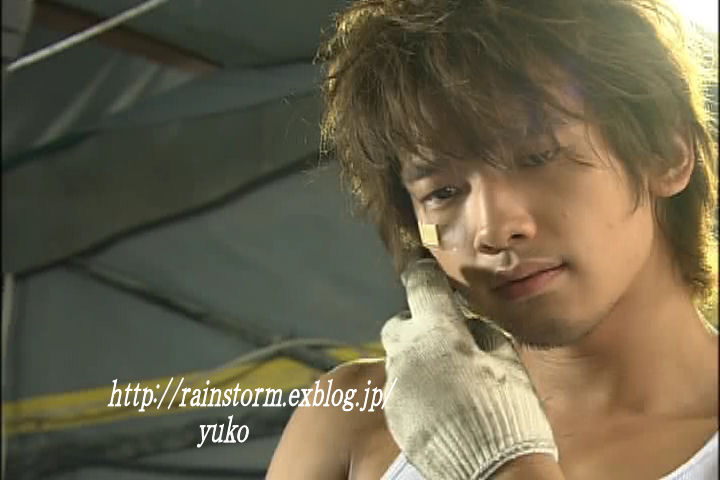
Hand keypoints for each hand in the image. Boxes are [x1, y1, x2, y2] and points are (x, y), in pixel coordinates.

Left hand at [381, 258, 557, 479]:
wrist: (495, 471)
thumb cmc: (509, 409)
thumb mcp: (505, 359)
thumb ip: (479, 331)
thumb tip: (465, 322)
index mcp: (437, 332)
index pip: (421, 286)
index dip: (424, 274)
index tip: (423, 269)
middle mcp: (407, 354)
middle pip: (399, 324)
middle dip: (417, 326)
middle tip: (443, 340)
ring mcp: (396, 386)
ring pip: (397, 358)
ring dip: (416, 359)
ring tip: (446, 380)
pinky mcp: (393, 413)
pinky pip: (398, 388)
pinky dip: (414, 388)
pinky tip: (439, 404)